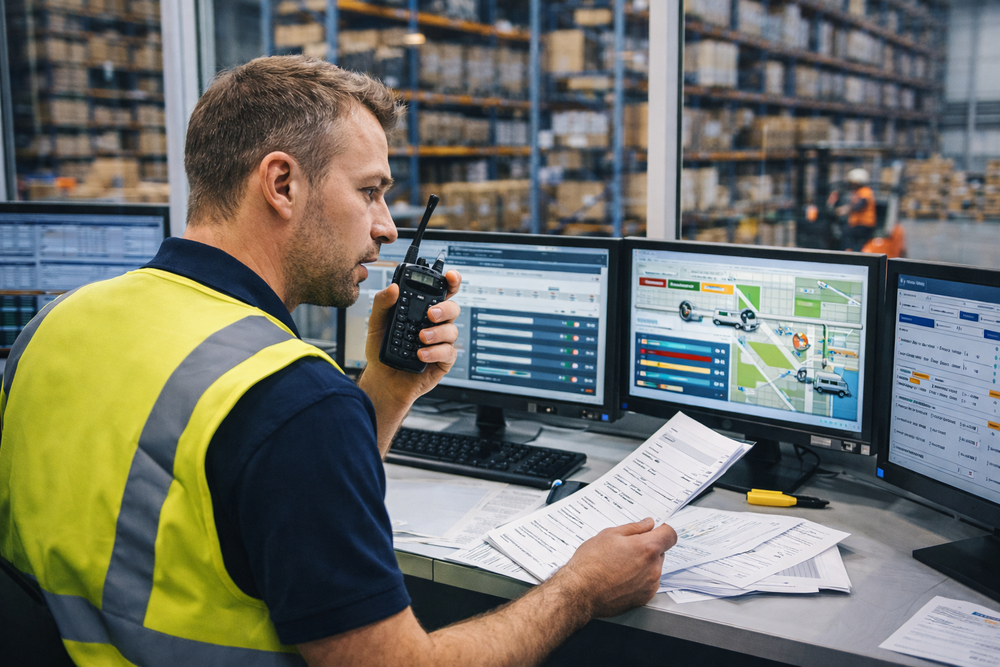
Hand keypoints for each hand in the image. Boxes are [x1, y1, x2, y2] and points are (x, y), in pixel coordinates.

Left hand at [358, 270, 461, 427]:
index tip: (449, 277)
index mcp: (422, 310)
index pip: (441, 291)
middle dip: (445, 308)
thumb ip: (382, 303)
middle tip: (431, 313)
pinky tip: (421, 354)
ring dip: (437, 332)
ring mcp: (440, 342)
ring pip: (452, 330)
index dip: (450, 281)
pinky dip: (435, 351)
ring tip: (420, 338)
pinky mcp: (443, 360)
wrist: (382, 380)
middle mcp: (434, 324)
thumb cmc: (381, 349)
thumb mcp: (376, 323)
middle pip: (453, 308)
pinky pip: (448, 352)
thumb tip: (393, 287)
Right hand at [553, 518, 676, 618]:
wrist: (580, 592)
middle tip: (625, 549)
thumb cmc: (591, 563)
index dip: (662, 530)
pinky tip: (620, 578)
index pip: (670, 534)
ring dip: (642, 564)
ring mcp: (650, 585)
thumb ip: (634, 528)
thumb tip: (648, 524)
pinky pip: (648, 583)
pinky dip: (638, 579)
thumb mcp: (609, 535)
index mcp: (647, 548)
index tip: (654, 530)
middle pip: (660, 552)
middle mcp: (653, 568)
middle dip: (647, 548)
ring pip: (653, 568)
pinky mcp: (644, 598)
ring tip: (619, 566)